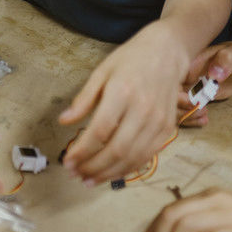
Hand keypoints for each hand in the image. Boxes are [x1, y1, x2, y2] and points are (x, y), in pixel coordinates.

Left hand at [59, 22, 186, 183]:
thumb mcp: (102, 71)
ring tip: (90, 179)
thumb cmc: (130, 59)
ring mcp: (158, 121)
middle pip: (117, 149)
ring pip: (133, 158)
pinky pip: (147, 156)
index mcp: (122, 91)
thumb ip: (84, 99)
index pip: (100, 130)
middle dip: (94, 167)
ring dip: (109, 174)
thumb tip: (63, 122)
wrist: (167, 52)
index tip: (68, 161)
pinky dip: (128, 169)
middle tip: (76, 174)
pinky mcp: (168, 129)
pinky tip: (112, 172)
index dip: (82, 150)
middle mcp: (143, 109)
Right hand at [177, 42, 231, 123]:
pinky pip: (184, 110)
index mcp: (190, 60)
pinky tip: (204, 120)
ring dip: (185, 114)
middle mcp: (184, 73)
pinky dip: (190, 118)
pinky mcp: (193, 97)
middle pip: (168, 91)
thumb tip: (213, 74)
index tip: (191, 99)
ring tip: (205, 115)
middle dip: (179, 105)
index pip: (171, 74)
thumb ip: (226, 60)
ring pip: (174, 104)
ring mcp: (187, 86)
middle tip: (199, 108)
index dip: (176, 89)